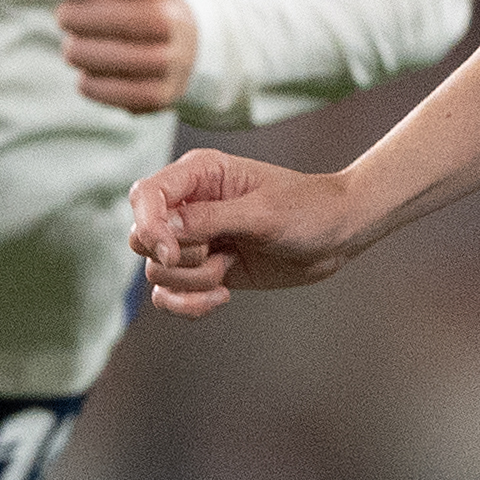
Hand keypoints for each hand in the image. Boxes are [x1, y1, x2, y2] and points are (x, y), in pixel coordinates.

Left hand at [24, 0, 197, 112]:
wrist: (194, 48)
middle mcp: (164, 16)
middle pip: (78, 17)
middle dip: (70, 20)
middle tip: (84, 20)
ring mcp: (164, 59)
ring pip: (82, 56)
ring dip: (77, 53)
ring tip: (95, 46)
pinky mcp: (158, 97)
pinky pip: (95, 90)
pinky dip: (90, 83)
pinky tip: (105, 72)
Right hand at [127, 148, 369, 317]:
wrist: (336, 236)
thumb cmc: (308, 210)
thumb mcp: (263, 213)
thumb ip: (210, 219)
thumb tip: (163, 230)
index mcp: (199, 174)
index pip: (145, 196)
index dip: (149, 225)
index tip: (171, 253)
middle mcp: (189, 205)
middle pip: (142, 239)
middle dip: (177, 259)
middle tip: (215, 256)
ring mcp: (194, 240)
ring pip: (157, 272)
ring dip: (194, 281)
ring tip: (229, 269)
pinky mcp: (203, 270)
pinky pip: (170, 296)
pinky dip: (190, 304)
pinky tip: (221, 298)